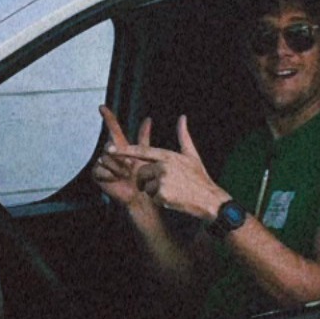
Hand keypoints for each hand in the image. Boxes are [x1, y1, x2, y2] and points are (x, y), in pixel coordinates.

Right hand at [92, 106, 154, 210]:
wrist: (140, 195)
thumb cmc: (144, 177)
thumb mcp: (146, 154)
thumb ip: (144, 137)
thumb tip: (148, 119)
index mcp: (121, 145)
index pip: (113, 127)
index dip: (108, 117)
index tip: (102, 106)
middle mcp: (110, 152)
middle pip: (109, 146)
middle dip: (119, 157)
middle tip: (129, 167)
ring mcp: (102, 162)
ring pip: (105, 158)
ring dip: (117, 168)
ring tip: (125, 175)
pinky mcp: (97, 173)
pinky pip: (100, 169)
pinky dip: (109, 175)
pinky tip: (115, 180)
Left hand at [110, 115, 227, 220]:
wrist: (209, 199)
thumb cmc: (200, 178)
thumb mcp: (192, 155)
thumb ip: (183, 136)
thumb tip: (182, 117)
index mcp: (168, 156)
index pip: (142, 151)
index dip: (124, 150)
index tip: (109, 149)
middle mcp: (163, 166)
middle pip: (142, 173)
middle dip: (149, 180)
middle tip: (167, 185)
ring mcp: (162, 181)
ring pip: (146, 186)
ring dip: (155, 191)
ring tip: (172, 191)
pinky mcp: (162, 194)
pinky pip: (152, 197)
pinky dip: (160, 200)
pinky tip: (173, 199)